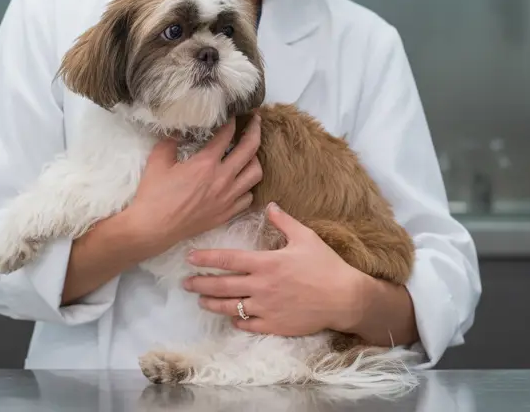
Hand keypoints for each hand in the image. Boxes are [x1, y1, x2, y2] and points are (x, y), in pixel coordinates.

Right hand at [121, 115, 262, 253]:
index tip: (232, 114)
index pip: (227, 135)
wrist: (154, 229)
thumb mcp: (158, 160)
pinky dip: (247, 186)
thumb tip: (180, 130)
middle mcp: (222, 179)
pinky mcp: (227, 214)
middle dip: (254, 130)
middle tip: (255, 121)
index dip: (231, 121)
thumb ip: (171, 140)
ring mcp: (227, 198)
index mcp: (206, 164)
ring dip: (254, 159)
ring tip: (249, 153)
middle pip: (250, 149)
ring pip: (255, 174)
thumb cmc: (153, 194)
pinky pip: (248, 197)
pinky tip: (240, 181)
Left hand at [183, 203, 365, 336]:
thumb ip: (284, 221)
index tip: (189, 257)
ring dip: (212, 304)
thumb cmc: (325, 265)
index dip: (206, 259)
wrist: (344, 298)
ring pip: (230, 308)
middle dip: (200, 284)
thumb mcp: (306, 237)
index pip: (228, 260)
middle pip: (222, 286)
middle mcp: (261, 286)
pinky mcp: (274, 325)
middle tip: (186, 283)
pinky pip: (248, 325)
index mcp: (266, 263)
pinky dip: (237, 321)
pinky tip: (231, 318)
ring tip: (201, 301)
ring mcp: (266, 308)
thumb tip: (269, 205)